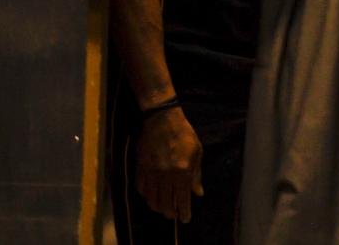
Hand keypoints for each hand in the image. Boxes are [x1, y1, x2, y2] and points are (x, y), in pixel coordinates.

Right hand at [134, 106, 203, 222]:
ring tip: (163, 207)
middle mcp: (166, 175)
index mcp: (182, 171)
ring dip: (158, 207)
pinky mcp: (140, 168)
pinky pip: (141, 189)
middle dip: (170, 213)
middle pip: (165, 204)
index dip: (184, 212)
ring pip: (151, 200)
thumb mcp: (197, 152)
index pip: (182, 199)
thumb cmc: (184, 134)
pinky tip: (152, 195)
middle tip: (174, 214)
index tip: (185, 218)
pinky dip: (147, 196)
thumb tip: (198, 193)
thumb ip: (196, 175)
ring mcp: (151, 172)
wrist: (162, 120)